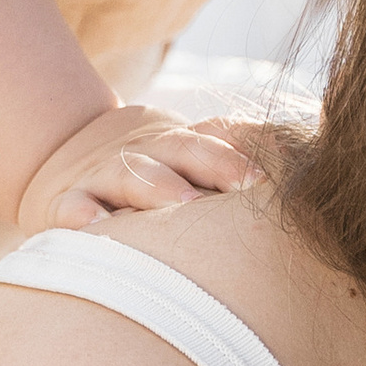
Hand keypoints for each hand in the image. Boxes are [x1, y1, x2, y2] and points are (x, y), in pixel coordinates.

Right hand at [17, 103, 260, 231]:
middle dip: (215, 163)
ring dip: (156, 186)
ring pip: (130, 175)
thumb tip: (300, 167)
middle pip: (182, 150)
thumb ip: (236, 164)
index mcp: (181, 146)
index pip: (217, 139)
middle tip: (245, 185)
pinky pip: (71, 207)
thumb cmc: (152, 175)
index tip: (272, 175)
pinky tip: (94, 226)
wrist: (65, 154)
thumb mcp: (187, 162)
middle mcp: (146, 156)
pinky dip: (81, 215)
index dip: (244, 152)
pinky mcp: (65, 202)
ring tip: (182, 204)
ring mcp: (104, 177)